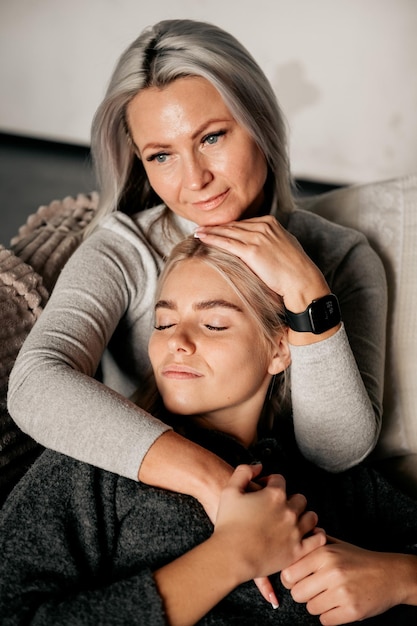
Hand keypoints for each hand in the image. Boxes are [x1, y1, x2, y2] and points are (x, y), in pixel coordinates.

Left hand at [195, 215, 329, 312]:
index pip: (244, 223)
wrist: (301, 280)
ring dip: (210, 231)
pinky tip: (201, 238)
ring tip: (197, 232)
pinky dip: (212, 239)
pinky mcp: (252, 250)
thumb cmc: (294, 270)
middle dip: (216, 227)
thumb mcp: (284, 247)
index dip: (228, 226)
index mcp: (271, 223)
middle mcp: (263, 226)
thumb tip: (260, 249)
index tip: (216, 228)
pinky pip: (227, 242)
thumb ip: (270, 243)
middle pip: (234, 225)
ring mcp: (257, 237)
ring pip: (228, 232)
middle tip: (201, 228)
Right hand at [214, 464, 325, 583]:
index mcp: (274, 495)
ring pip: (311, 517)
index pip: (279, 480)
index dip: (270, 482)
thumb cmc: (228, 524)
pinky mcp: (297, 551)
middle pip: (299, 498)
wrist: (231, 556)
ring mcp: (295, 531)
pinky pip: (317, 540)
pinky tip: (310, 534)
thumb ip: (244, 472)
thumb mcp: (230, 490)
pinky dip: (316, 535)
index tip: (263, 489)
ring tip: (294, 520)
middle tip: (279, 507)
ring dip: (304, 515)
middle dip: (290, 499)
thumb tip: (258, 467)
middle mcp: (289, 511)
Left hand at [281, 536, 416, 624]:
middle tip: (313, 589)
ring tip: (329, 595)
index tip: (298, 579)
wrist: (390, 575)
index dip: (291, 579)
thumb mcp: (335, 544)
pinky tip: (337, 604)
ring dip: (317, 604)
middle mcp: (331, 571)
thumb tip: (290, 544)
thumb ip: (312, 544)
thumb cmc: (358, 559)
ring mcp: (342, 593)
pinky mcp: (352, 611)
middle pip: (296, 593)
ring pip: (310, 608)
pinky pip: (325, 620)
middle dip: (302, 593)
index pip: (288, 574)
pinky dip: (329, 615)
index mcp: (324, 553)